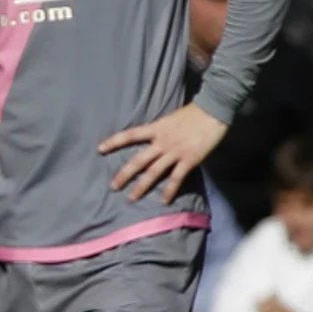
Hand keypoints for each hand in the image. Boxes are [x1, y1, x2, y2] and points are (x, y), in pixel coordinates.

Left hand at [98, 103, 227, 203]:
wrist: (213, 110)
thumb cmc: (192, 113)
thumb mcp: (169, 119)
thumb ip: (159, 130)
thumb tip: (151, 139)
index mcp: (155, 128)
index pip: (129, 135)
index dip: (114, 141)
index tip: (100, 149)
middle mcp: (161, 142)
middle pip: (138, 160)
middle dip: (124, 174)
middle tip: (113, 186)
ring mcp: (175, 152)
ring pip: (154, 172)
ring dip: (142, 186)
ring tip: (131, 198)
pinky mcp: (189, 160)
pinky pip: (176, 178)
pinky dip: (170, 190)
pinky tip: (164, 201)